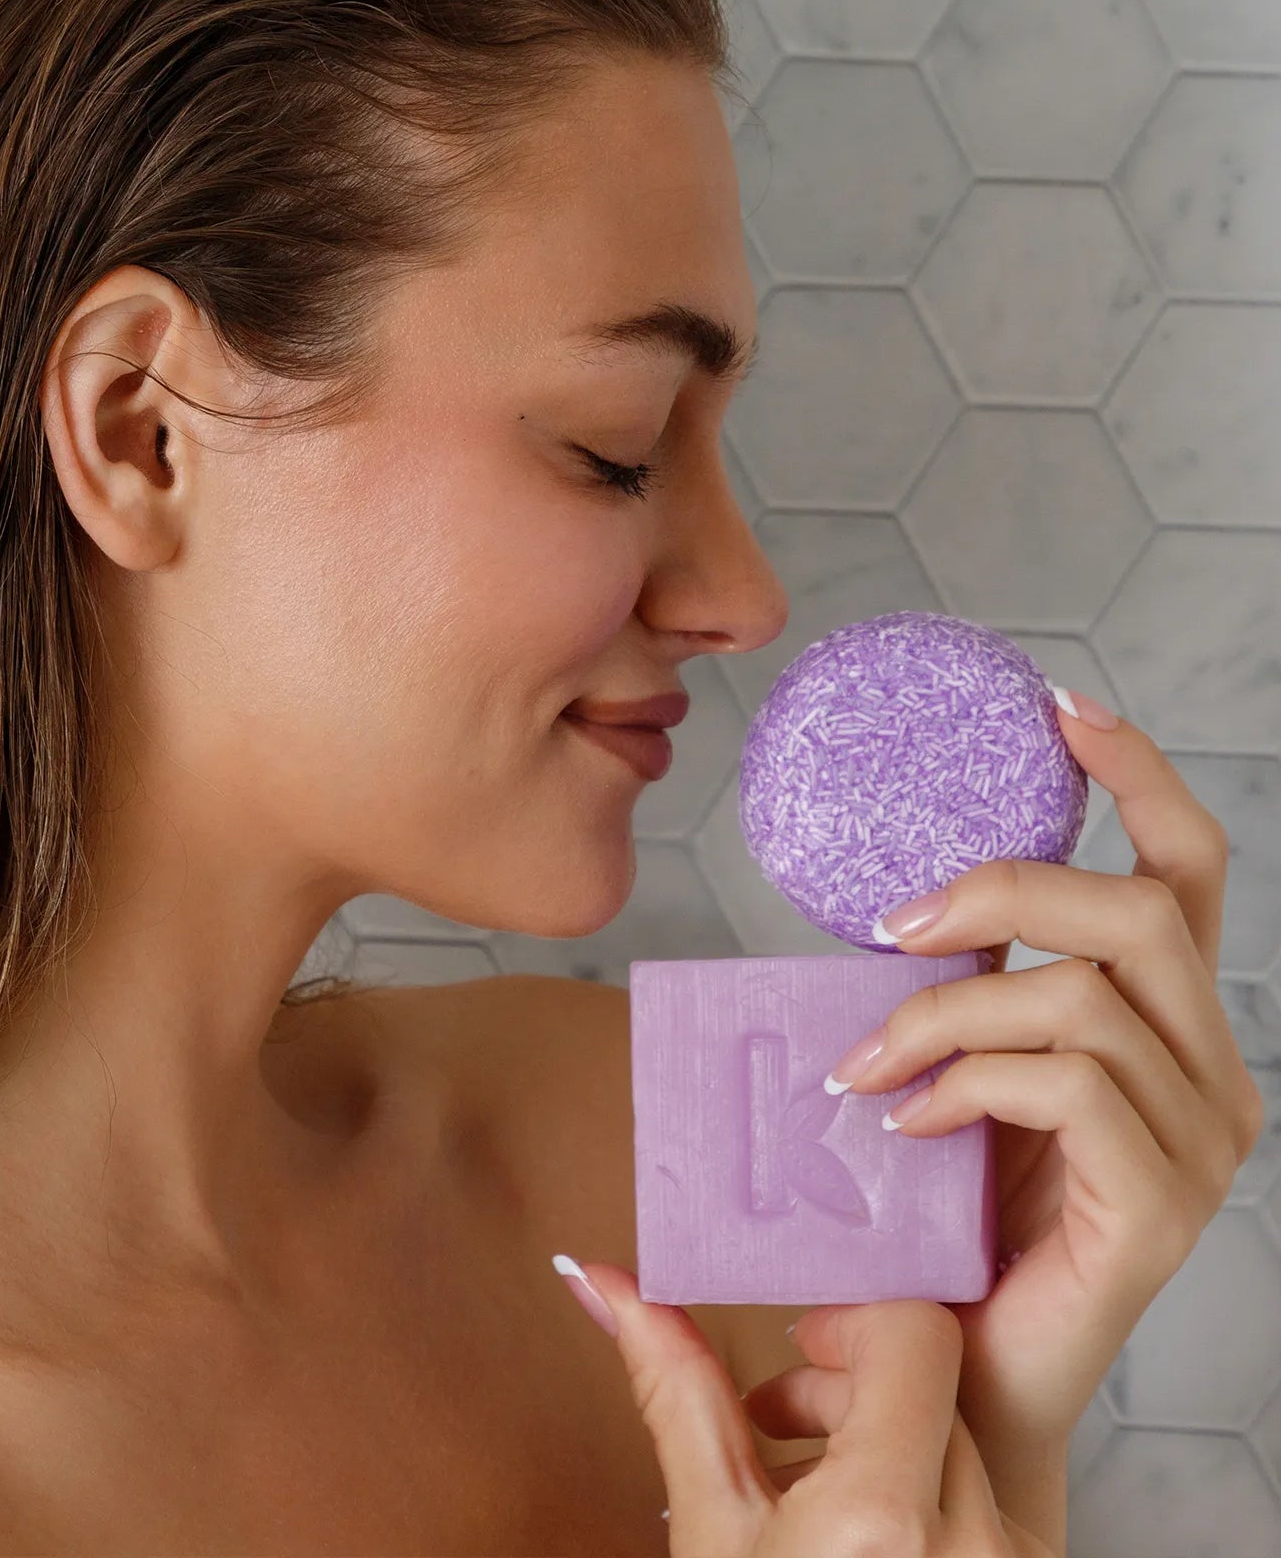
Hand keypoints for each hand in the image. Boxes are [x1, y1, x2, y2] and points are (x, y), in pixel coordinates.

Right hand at [556, 1255, 1060, 1554]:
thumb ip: (674, 1391)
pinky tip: (871, 1548)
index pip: (914, 1333)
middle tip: (780, 1426)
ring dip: (893, 1445)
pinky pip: (994, 1506)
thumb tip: (604, 1283)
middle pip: (937, 1386)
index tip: (798, 1356)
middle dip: (851, 1389)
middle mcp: (978, 1547)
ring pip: (969, 1444)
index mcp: (887, 1521)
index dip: (848, 1327)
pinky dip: (933, 1502)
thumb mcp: (710, 1537)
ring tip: (818, 1496)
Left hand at [826, 689, 1265, 1471]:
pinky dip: (964, 1081)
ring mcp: (1200, 1143)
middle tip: (894, 925)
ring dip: (943, 1011)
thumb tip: (895, 898)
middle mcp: (1213, 1072)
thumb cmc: (957, 1209)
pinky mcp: (1158, 1206)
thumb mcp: (966, 1064)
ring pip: (1081, 997)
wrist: (963, 1368)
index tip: (1058, 708)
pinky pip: (1062, 1086)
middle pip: (1137, 910)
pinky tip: (907, 1118)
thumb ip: (971, 984)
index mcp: (1172, 1022)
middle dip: (1003, 889)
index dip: (1137, 776)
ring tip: (863, 1063)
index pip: (1188, 870)